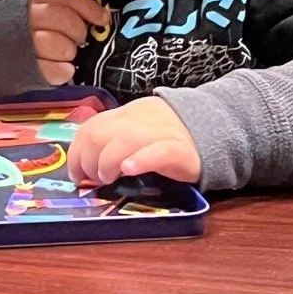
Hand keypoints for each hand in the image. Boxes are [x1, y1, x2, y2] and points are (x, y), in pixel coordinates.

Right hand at [27, 0, 111, 85]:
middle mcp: (22, 18)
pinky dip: (62, 70)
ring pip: (53, 42)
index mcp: (29, 1)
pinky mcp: (20, 69)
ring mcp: (19, 44)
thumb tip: (101, 15)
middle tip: (78, 39)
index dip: (85, 6)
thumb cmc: (23, 31)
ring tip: (67, 55)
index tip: (102, 19)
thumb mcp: (37, 11)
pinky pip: (49, 70)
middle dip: (77, 30)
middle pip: (58, 17)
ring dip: (67, 50)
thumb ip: (62, 8)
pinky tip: (66, 69)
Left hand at [67, 97, 201, 185]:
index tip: (76, 174)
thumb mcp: (139, 131)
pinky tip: (129, 170)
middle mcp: (141, 119)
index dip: (77, 152)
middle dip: (89, 159)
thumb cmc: (171, 137)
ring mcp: (162, 132)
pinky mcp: (181, 150)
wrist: (216, 127)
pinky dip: (140, 160)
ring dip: (107, 162)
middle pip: (102, 133)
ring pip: (125, 139)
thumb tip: (86, 164)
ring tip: (108, 178)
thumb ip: (116, 140)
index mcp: (127, 114)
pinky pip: (158, 151)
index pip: (91, 127)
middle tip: (93, 179)